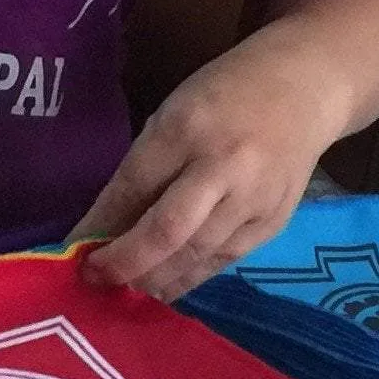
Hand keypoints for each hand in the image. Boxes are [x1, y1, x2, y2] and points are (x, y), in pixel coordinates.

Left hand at [68, 35, 349, 301]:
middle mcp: (224, 166)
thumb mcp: (174, 114)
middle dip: (126, 263)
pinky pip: (224, 260)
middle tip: (96, 279)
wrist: (307, 87)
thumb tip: (102, 228)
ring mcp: (254, 198)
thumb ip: (143, 169)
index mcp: (189, 128)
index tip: (72, 251)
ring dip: (154, 280)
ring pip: (196, 255)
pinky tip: (165, 286)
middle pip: (168, 231)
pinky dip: (189, 277)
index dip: (99, 225)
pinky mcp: (273, 222)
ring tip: (126, 290)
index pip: (134, 186)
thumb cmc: (226, 94)